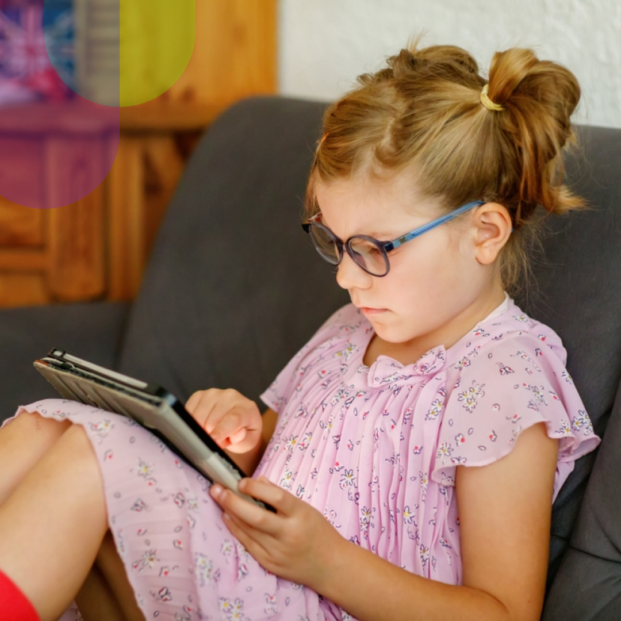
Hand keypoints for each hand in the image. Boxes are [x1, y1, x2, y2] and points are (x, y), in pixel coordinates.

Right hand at [185, 388, 261, 453]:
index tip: (212, 440)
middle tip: (219, 439)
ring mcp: (214, 393)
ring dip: (202, 430)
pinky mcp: (200, 394)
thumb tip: (237, 434)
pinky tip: (202, 424)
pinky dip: (192, 422)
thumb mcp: (248, 442)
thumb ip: (243, 440)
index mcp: (246, 408)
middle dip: (211, 436)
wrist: (239, 420)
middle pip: (212, 421)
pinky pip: (189, 411)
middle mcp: (231, 396)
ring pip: (198, 417)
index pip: (232, 419)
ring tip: (213, 431)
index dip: (221, 431)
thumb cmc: (244, 432)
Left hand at [209, 475, 346, 590]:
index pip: (277, 498)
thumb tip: (259, 481)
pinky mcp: (270, 564)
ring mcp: (278, 551)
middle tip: (217, 489)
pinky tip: (227, 517)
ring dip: (230, 513)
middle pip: (256, 517)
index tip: (242, 481)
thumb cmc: (319, 532)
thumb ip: (282, 496)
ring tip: (218, 498)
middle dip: (233, 502)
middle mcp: (289, 534)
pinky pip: (248, 544)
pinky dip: (236, 529)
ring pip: (248, 530)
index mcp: (301, 515)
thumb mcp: (306, 509)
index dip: (256, 489)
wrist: (330, 566)